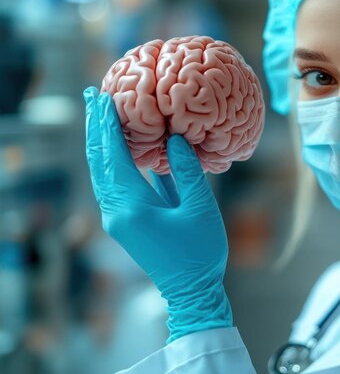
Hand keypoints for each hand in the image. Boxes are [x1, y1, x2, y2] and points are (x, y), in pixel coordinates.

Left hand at [83, 87, 231, 342]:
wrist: (192, 290)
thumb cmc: (201, 252)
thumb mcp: (200, 208)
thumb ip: (187, 171)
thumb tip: (174, 139)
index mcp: (133, 207)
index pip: (114, 157)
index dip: (109, 125)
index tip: (104, 96)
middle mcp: (117, 212)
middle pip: (99, 162)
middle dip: (96, 127)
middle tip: (93, 94)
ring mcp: (118, 219)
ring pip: (102, 173)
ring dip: (101, 142)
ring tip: (100, 114)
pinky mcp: (126, 222)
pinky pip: (113, 184)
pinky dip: (112, 161)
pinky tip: (119, 146)